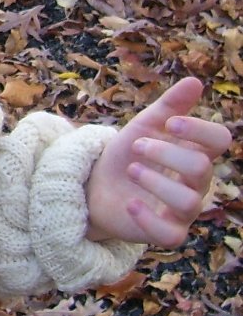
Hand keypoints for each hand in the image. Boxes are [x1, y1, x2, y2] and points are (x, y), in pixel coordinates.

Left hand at [85, 77, 230, 245]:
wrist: (96, 185)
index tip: (169, 124)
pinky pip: (172, 234)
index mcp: (194, 152)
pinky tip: (131, 203)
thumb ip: (169, 107)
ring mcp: (183, 210)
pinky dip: (150, 217)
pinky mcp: (166, 232)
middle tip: (135, 146)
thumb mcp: (144, 126)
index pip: (220, 140)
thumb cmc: (128, 154)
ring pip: (189, 200)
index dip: (199, 130)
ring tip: (130, 169)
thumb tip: (195, 80)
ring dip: (155, 181)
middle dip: (164, 152)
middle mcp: (195, 183)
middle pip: (201, 168)